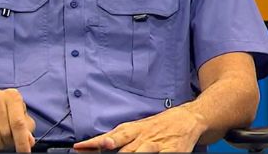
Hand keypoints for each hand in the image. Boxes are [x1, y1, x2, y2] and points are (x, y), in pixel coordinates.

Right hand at [0, 88, 35, 151]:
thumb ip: (26, 129)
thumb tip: (29, 141)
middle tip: (6, 140)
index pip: (18, 123)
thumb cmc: (2, 112)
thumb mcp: (17, 117)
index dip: (22, 141)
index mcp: (12, 96)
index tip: (24, 153)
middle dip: (7, 141)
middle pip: (5, 130)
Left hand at [73, 106, 205, 152]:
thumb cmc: (158, 125)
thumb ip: (119, 137)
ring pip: (142, 151)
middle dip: (110, 149)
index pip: (110, 136)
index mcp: (132, 129)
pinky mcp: (172, 151)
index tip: (79, 147)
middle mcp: (143, 136)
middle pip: (123, 145)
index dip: (95, 142)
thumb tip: (98, 144)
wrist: (188, 118)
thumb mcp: (137, 127)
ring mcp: (157, 144)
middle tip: (96, 151)